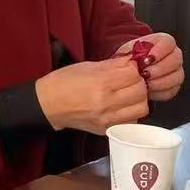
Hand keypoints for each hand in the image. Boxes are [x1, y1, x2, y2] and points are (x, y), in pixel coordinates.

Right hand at [34, 57, 149, 135]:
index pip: (133, 73)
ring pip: (141, 108)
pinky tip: (122, 107)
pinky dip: (131, 113)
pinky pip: (131, 121)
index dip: (132, 68)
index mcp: (100, 83)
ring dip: (138, 99)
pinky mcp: (106, 129)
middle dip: (138, 82)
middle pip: (140, 90)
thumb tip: (131, 60)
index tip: (127, 68)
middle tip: (129, 81)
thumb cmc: (63, 82)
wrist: (48, 104)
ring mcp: (107, 118)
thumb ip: (113, 64)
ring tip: (128, 94)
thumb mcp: (87, 66)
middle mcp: (106, 102)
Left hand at [127, 33, 183, 101]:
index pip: (169, 42)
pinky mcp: (174, 86)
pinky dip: (159, 92)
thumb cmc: (131, 58)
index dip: (159, 51)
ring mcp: (176, 71)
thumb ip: (133, 51)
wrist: (131, 71)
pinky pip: (172, 90)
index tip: (146, 60)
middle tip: (144, 74)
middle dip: (158, 69)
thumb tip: (132, 56)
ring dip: (159, 82)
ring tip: (145, 83)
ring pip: (176, 77)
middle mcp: (174, 55)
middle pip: (175, 60)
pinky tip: (148, 90)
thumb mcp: (129, 51)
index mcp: (164, 42)